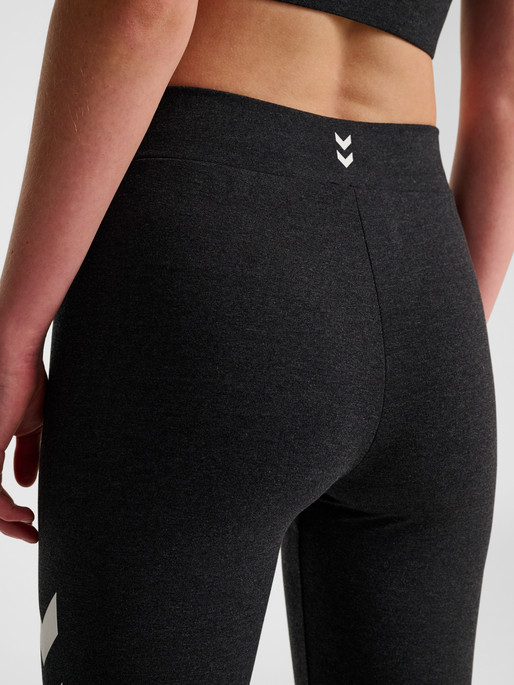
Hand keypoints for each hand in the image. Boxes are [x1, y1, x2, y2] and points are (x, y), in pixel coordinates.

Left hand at [0, 352, 46, 542]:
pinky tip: (24, 513)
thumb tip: (25, 484)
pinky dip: (4, 510)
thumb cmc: (24, 380)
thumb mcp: (31, 425)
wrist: (14, 354)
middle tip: (30, 534)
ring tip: (29, 525)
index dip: (8, 512)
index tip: (30, 523)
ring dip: (5, 522)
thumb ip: (28, 454)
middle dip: (6, 526)